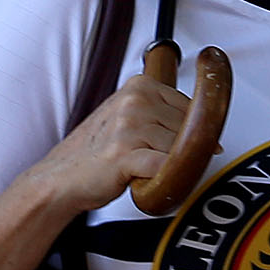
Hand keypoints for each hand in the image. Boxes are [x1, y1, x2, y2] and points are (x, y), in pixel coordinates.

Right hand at [30, 72, 194, 212]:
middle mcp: (135, 101)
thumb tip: (207, 129)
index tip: (194, 146)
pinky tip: (152, 183)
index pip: (190, 108)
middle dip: (183, 151)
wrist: (62, 177)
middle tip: (163, 164)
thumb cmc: (97, 151)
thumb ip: (163, 116)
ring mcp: (129, 126)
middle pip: (188, 128)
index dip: (194, 132)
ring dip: (173, 167)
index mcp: (140, 86)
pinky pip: (164, 166)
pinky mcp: (124, 153)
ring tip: (151, 173)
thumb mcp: (130, 119)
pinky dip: (166, 179)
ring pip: (179, 149)